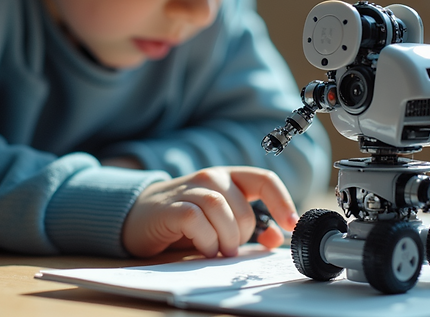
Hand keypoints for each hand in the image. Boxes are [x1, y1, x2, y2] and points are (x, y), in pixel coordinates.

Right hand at [122, 166, 299, 257]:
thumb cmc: (184, 220)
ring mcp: (189, 189)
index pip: (264, 180)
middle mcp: (210, 177)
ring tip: (219, 251)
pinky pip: (196, 220)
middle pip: (244, 207)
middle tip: (232, 249)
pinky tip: (204, 248)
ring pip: (221, 209)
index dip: (282, 201)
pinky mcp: (171, 207)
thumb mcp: (220, 222)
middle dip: (244, 235)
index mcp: (228, 178)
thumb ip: (249, 227)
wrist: (138, 217)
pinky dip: (205, 239)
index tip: (291, 224)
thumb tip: (274, 237)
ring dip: (226, 237)